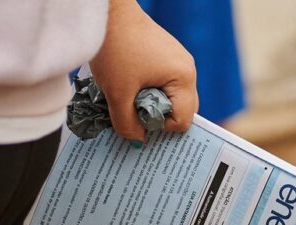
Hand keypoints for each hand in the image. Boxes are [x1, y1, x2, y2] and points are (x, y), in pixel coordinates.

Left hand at [90, 0, 198, 140]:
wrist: (108, 12)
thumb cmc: (115, 49)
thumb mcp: (117, 93)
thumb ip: (127, 123)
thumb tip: (136, 140)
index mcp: (184, 78)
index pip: (183, 120)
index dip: (160, 127)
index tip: (137, 118)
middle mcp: (187, 69)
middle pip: (181, 109)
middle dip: (157, 116)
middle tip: (133, 111)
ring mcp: (178, 60)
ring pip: (171, 96)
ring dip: (151, 102)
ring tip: (129, 94)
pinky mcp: (166, 54)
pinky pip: (165, 82)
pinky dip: (149, 88)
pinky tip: (130, 82)